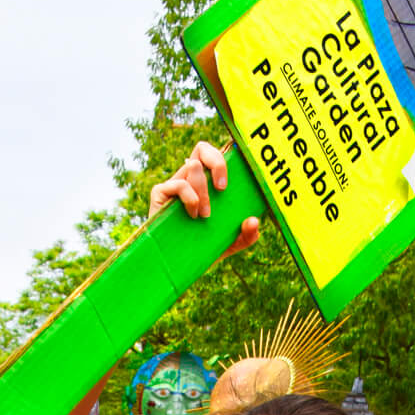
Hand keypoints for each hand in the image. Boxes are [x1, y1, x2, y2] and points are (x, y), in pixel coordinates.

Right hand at [148, 142, 260, 257]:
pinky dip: (191, 198)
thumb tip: (254, 221)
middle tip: (222, 188)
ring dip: (204, 191)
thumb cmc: (203, 249)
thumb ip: (247, 235)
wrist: (177, 266)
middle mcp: (190, 179)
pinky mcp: (160, 193)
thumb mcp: (231, 245)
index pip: (214, 155)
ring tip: (205, 215)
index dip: (224, 158)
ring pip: (192, 165)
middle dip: (217, 162)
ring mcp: (174, 184)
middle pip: (202, 148)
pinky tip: (193, 215)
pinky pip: (179, 184)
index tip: (230, 184)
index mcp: (207, 183)